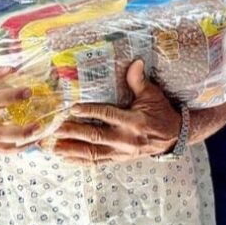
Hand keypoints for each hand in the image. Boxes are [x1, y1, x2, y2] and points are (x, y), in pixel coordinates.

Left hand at [51, 59, 180, 164]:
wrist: (173, 137)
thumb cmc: (161, 112)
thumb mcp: (152, 95)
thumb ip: (139, 80)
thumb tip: (134, 62)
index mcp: (134, 121)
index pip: (108, 115)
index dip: (90, 112)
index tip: (72, 108)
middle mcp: (125, 140)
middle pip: (95, 137)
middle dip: (72, 133)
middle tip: (53, 129)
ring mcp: (120, 153)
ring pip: (91, 153)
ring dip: (70, 150)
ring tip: (51, 146)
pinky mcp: (118, 160)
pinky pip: (96, 162)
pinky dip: (79, 161)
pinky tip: (64, 158)